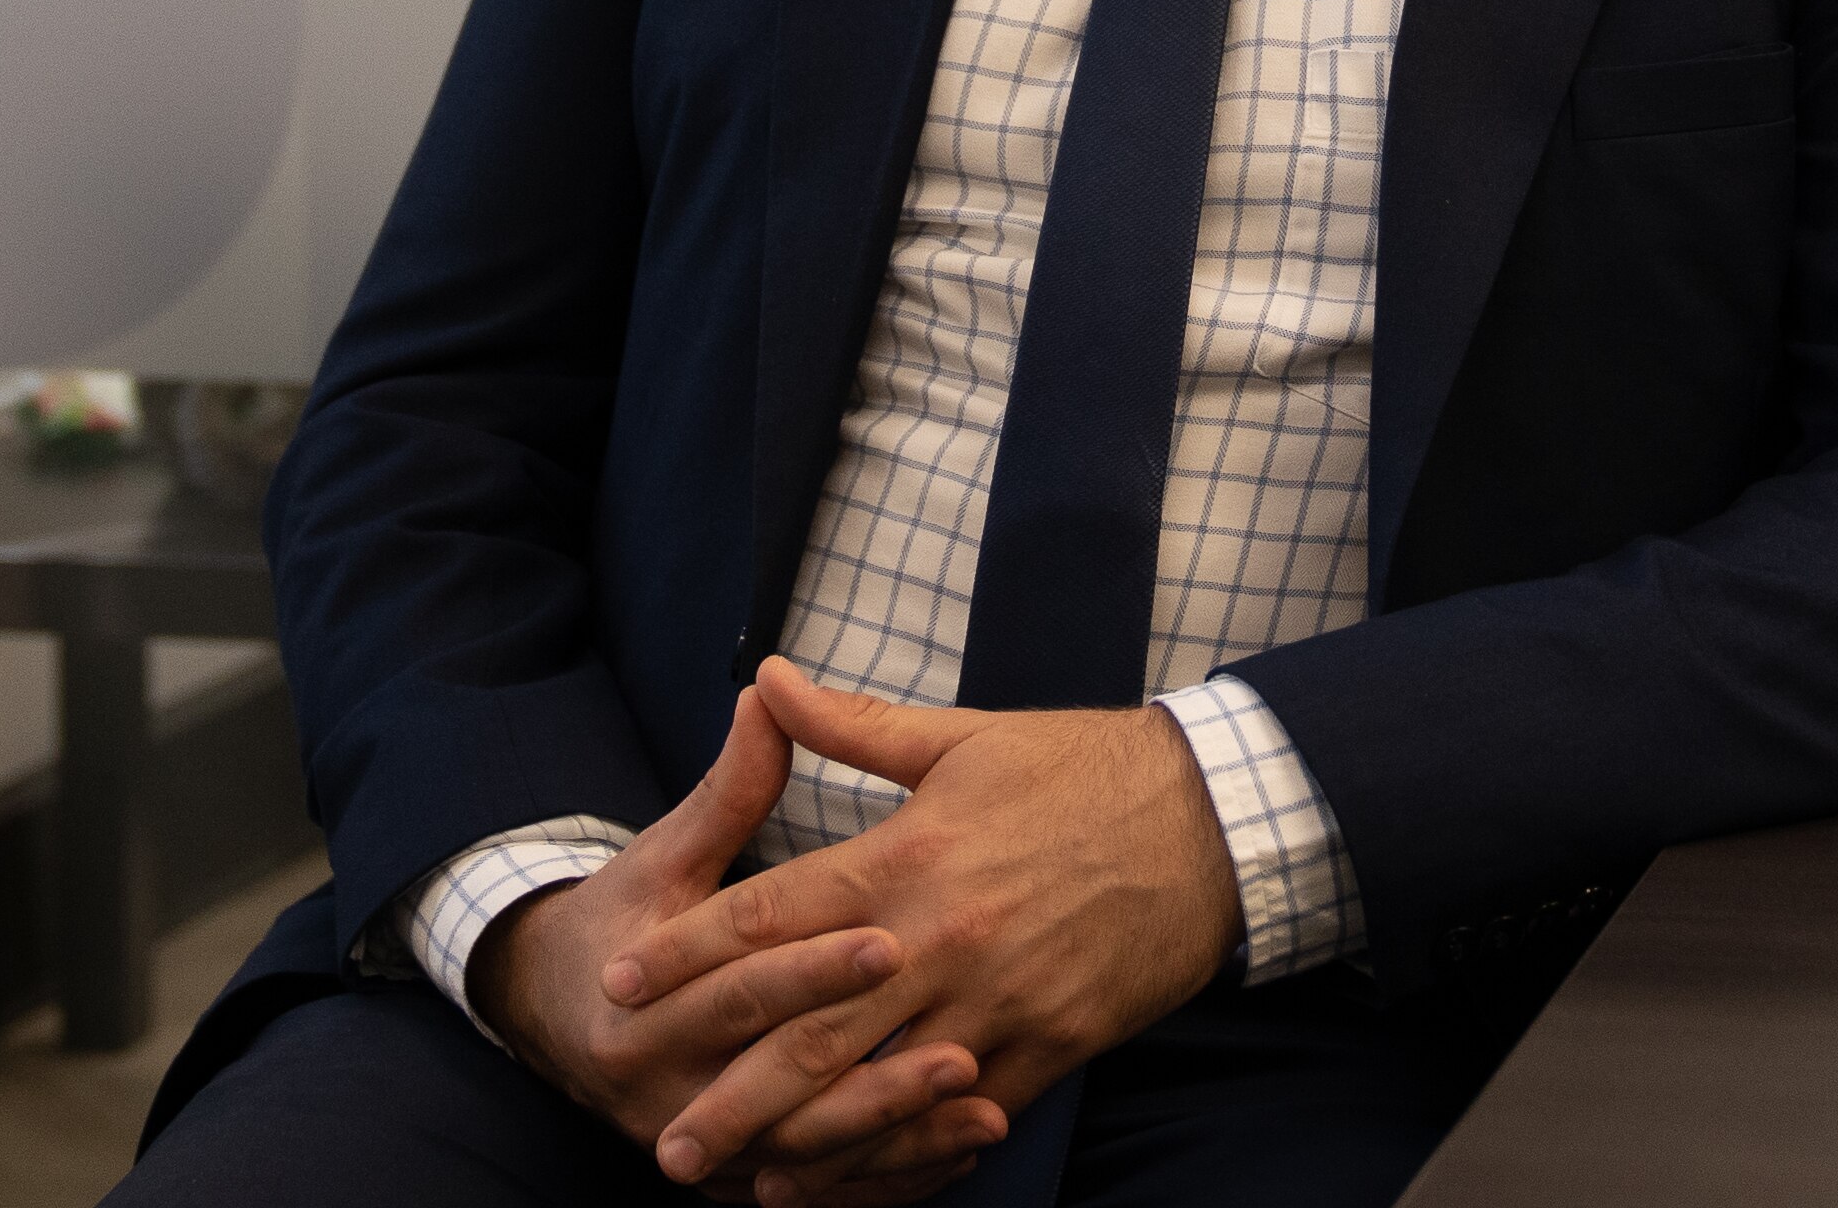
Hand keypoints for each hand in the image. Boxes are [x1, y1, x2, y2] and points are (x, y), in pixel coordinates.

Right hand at [463, 671, 1003, 1181]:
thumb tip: (769, 690)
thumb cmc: (629, 915)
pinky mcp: (732, 1175)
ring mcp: (697, 1141)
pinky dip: (888, 1176)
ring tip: (982, 1104)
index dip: (814, 964)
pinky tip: (960, 1150)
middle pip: (778, 1080)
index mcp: (639, 1000)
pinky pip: (818, 1188)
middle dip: (872, 1069)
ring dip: (895, 1134)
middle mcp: (659, 1085)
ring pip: (806, 1152)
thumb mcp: (666, 853)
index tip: (892, 938)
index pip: (740, 982)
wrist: (557, 1011)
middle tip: (964, 1049)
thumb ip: (729, 789)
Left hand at [605, 658, 1244, 1200]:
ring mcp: (996, 1000)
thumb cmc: (1084, 768)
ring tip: (740, 1171)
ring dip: (803, 1136)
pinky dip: (902, 1148)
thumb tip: (762, 679)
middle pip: (810, 1026)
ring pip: (879, 1086)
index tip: (623, 984)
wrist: (1214, 819)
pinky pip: (961, 1113)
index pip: (774, 915)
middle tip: (662, 1133)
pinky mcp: (1051, 1042)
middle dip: (730, 1086)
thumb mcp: (963, 738)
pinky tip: (855, 1168)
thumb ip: (851, 723)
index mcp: (910, 857)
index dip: (691, 955)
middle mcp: (941, 939)